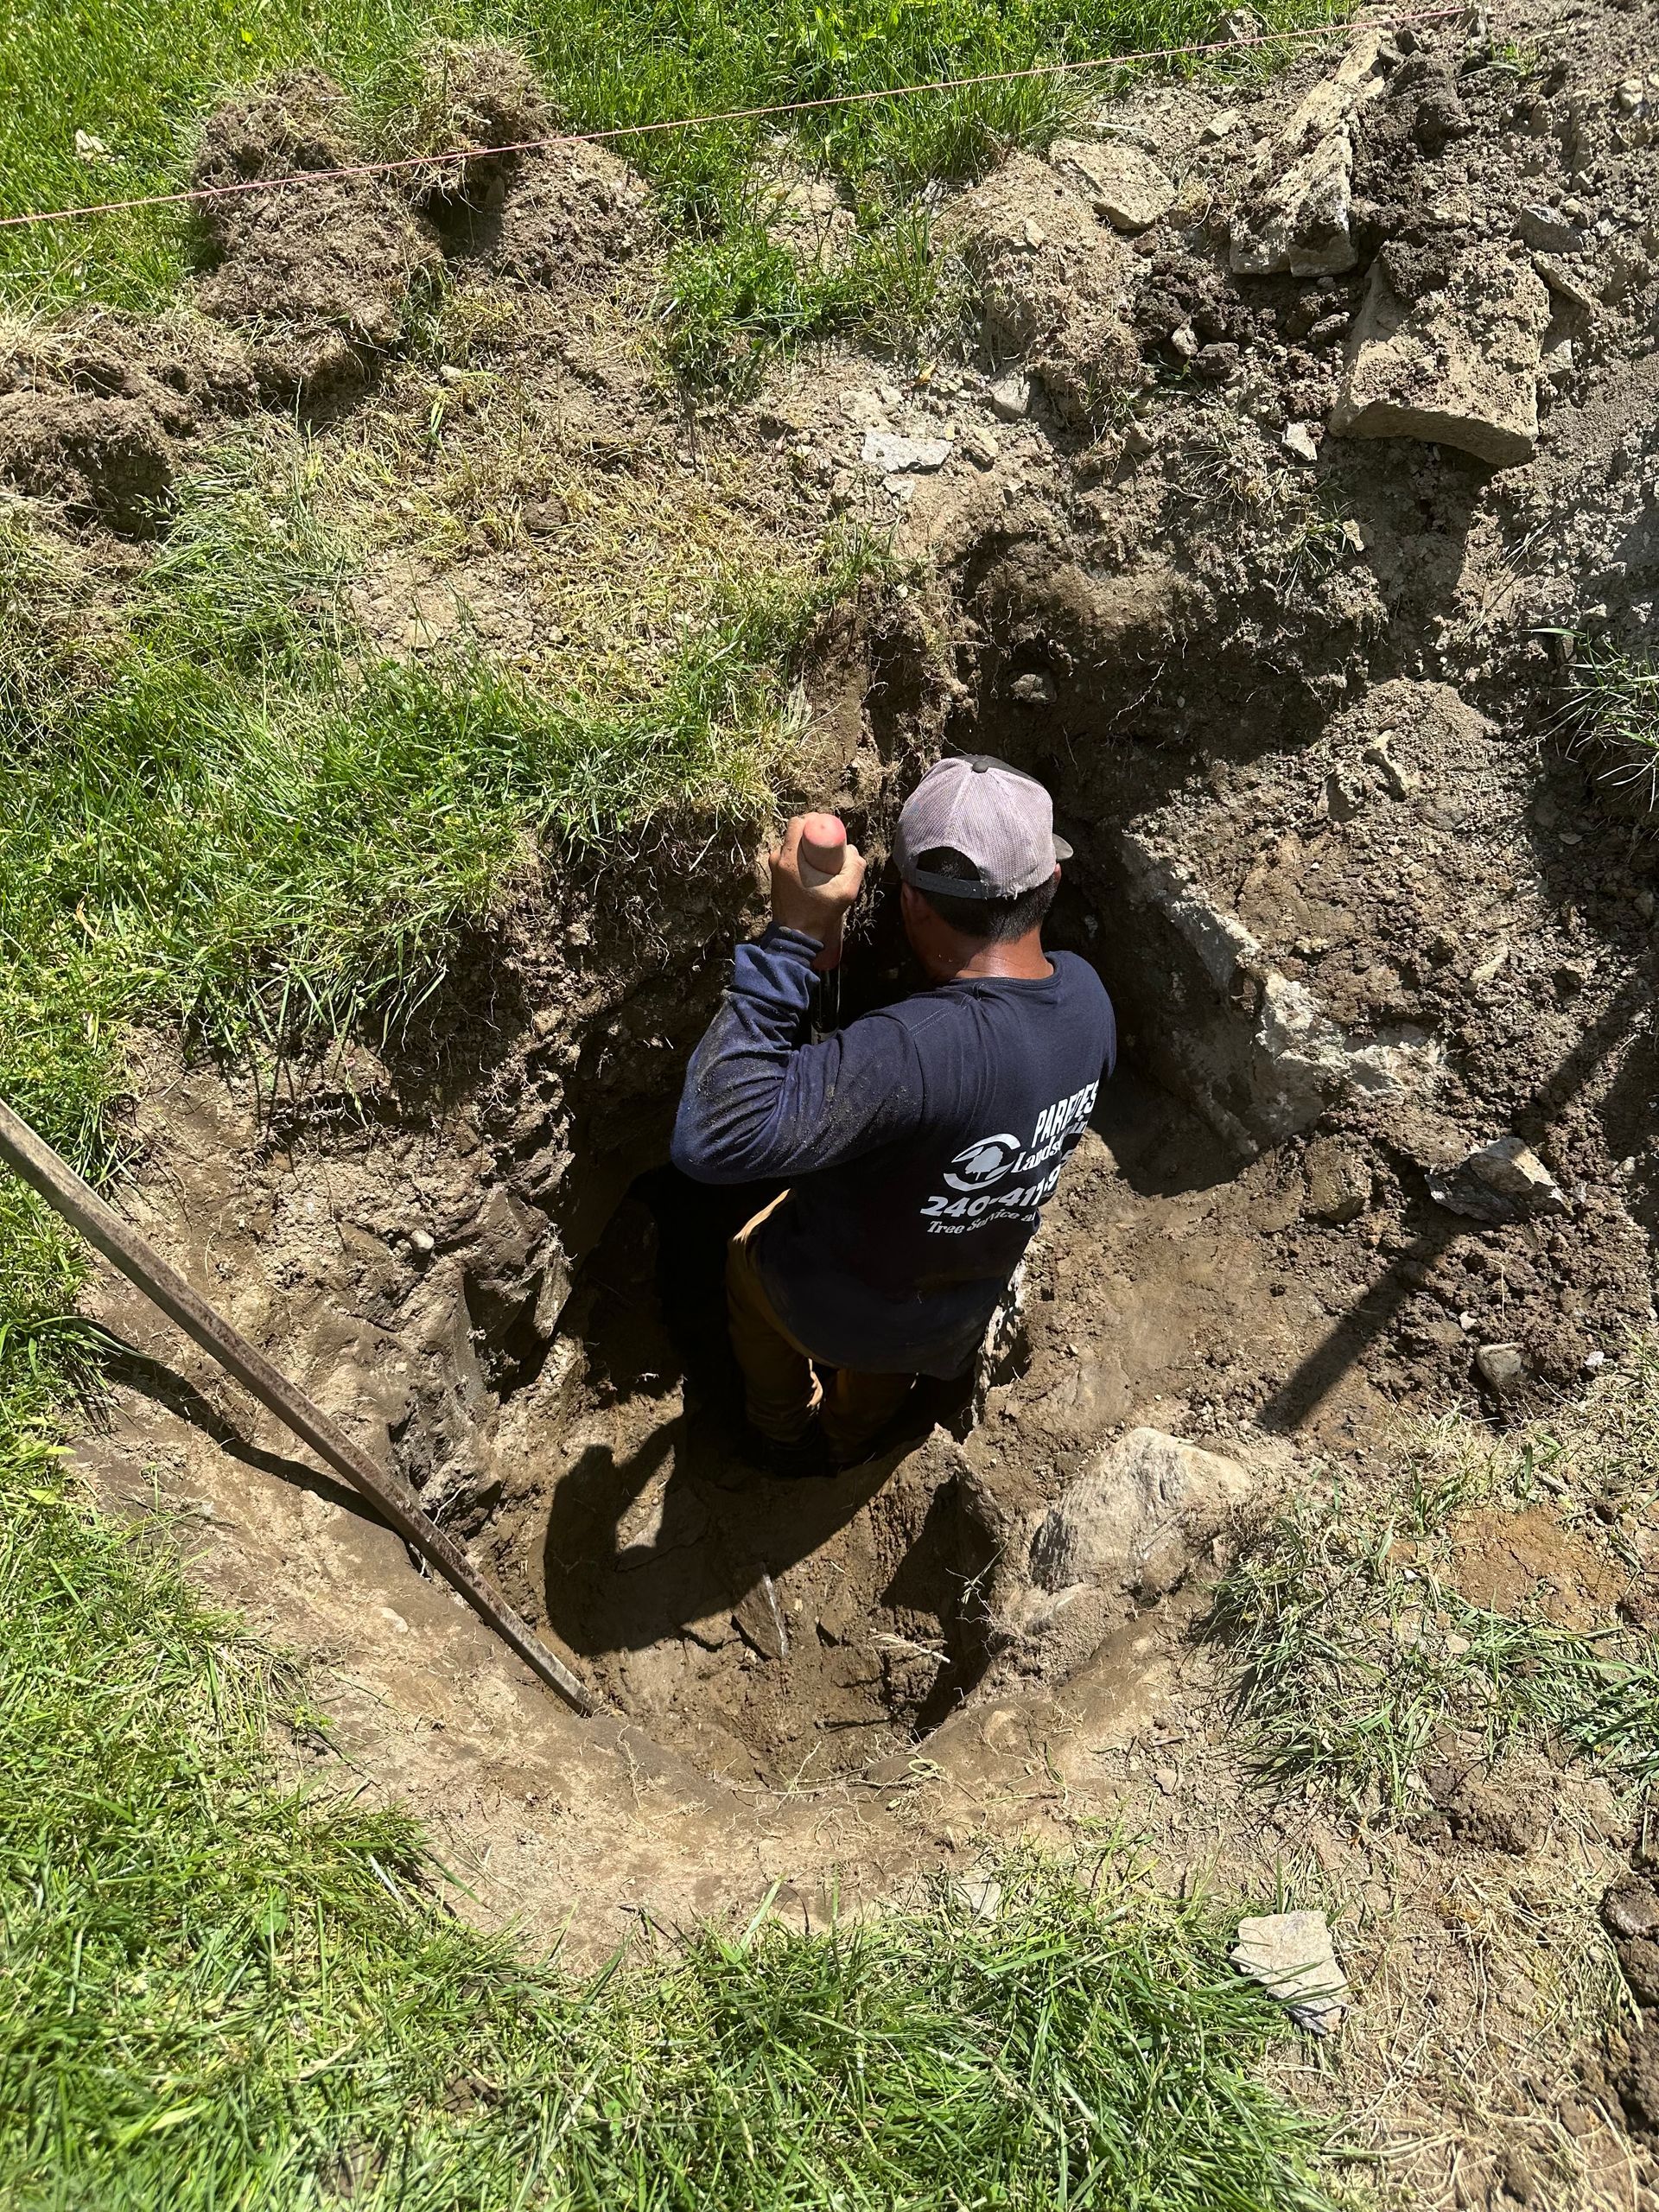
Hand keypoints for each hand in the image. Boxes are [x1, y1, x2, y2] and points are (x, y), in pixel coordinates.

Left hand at [768, 815, 864, 950]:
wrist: (795, 937)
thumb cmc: (819, 914)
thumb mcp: (846, 891)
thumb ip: (855, 867)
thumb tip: (852, 850)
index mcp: (789, 858)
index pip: (798, 823)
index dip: (815, 821)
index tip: (830, 830)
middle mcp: (777, 859)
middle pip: (797, 833)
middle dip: (814, 835)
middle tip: (831, 847)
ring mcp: (774, 868)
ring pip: (794, 846)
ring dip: (809, 849)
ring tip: (824, 863)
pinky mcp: (776, 877)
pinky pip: (791, 858)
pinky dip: (803, 859)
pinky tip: (816, 873)